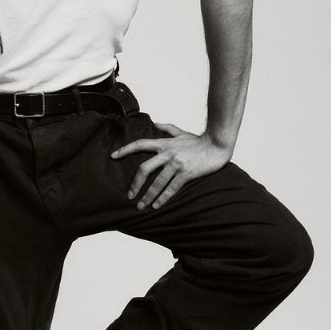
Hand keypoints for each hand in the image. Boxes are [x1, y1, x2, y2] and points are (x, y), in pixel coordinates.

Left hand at [111, 122, 231, 208]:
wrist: (217, 144)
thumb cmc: (200, 140)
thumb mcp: (182, 133)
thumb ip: (168, 129)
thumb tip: (157, 123)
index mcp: (164, 143)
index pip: (140, 144)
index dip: (125, 150)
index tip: (113, 156)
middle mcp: (167, 153)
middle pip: (144, 168)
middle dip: (135, 184)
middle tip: (129, 196)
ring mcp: (176, 163)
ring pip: (157, 182)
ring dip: (147, 196)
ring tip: (141, 206)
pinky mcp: (186, 172)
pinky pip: (171, 188)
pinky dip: (163, 198)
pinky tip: (157, 206)